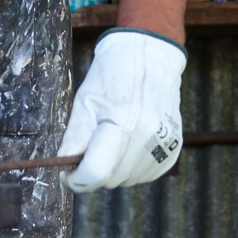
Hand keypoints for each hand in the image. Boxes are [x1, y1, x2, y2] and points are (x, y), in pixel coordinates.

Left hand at [61, 29, 185, 191]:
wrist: (150, 56)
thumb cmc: (114, 74)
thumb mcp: (85, 101)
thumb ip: (74, 138)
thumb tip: (64, 165)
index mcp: (124, 123)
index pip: (95, 173)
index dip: (76, 179)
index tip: (67, 172)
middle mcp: (148, 138)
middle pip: (109, 180)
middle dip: (94, 168)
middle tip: (90, 143)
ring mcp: (165, 146)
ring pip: (125, 180)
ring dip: (113, 168)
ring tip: (113, 136)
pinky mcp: (173, 150)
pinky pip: (142, 175)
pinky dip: (130, 166)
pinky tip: (129, 142)